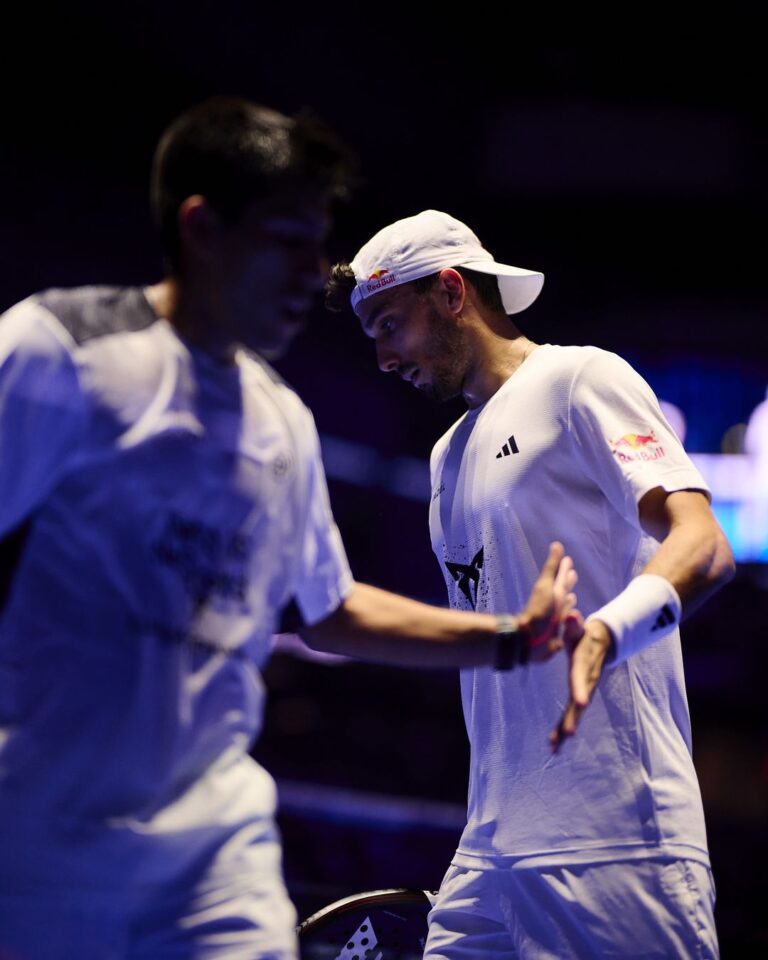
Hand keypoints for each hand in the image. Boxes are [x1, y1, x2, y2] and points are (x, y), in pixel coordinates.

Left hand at [521, 542, 583, 663]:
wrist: (530, 637)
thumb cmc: (539, 609)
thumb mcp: (546, 585)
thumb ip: (552, 567)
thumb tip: (556, 544)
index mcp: (552, 593)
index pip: (561, 579)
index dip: (565, 571)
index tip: (568, 561)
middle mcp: (554, 604)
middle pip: (562, 591)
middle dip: (567, 583)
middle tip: (572, 574)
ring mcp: (555, 619)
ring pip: (564, 607)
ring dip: (568, 602)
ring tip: (572, 596)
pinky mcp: (557, 634)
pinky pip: (565, 627)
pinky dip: (569, 622)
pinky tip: (570, 623)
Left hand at [549, 618, 612, 751]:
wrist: (601, 643)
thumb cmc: (584, 634)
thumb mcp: (580, 627)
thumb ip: (575, 623)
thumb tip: (573, 614)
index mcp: (583, 666)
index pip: (581, 678)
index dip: (581, 689)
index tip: (581, 703)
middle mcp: (586, 682)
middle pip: (580, 702)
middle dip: (573, 718)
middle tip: (567, 734)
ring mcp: (584, 691)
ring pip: (576, 713)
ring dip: (565, 730)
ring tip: (555, 747)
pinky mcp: (579, 696)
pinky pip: (572, 715)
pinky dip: (563, 729)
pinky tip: (555, 746)